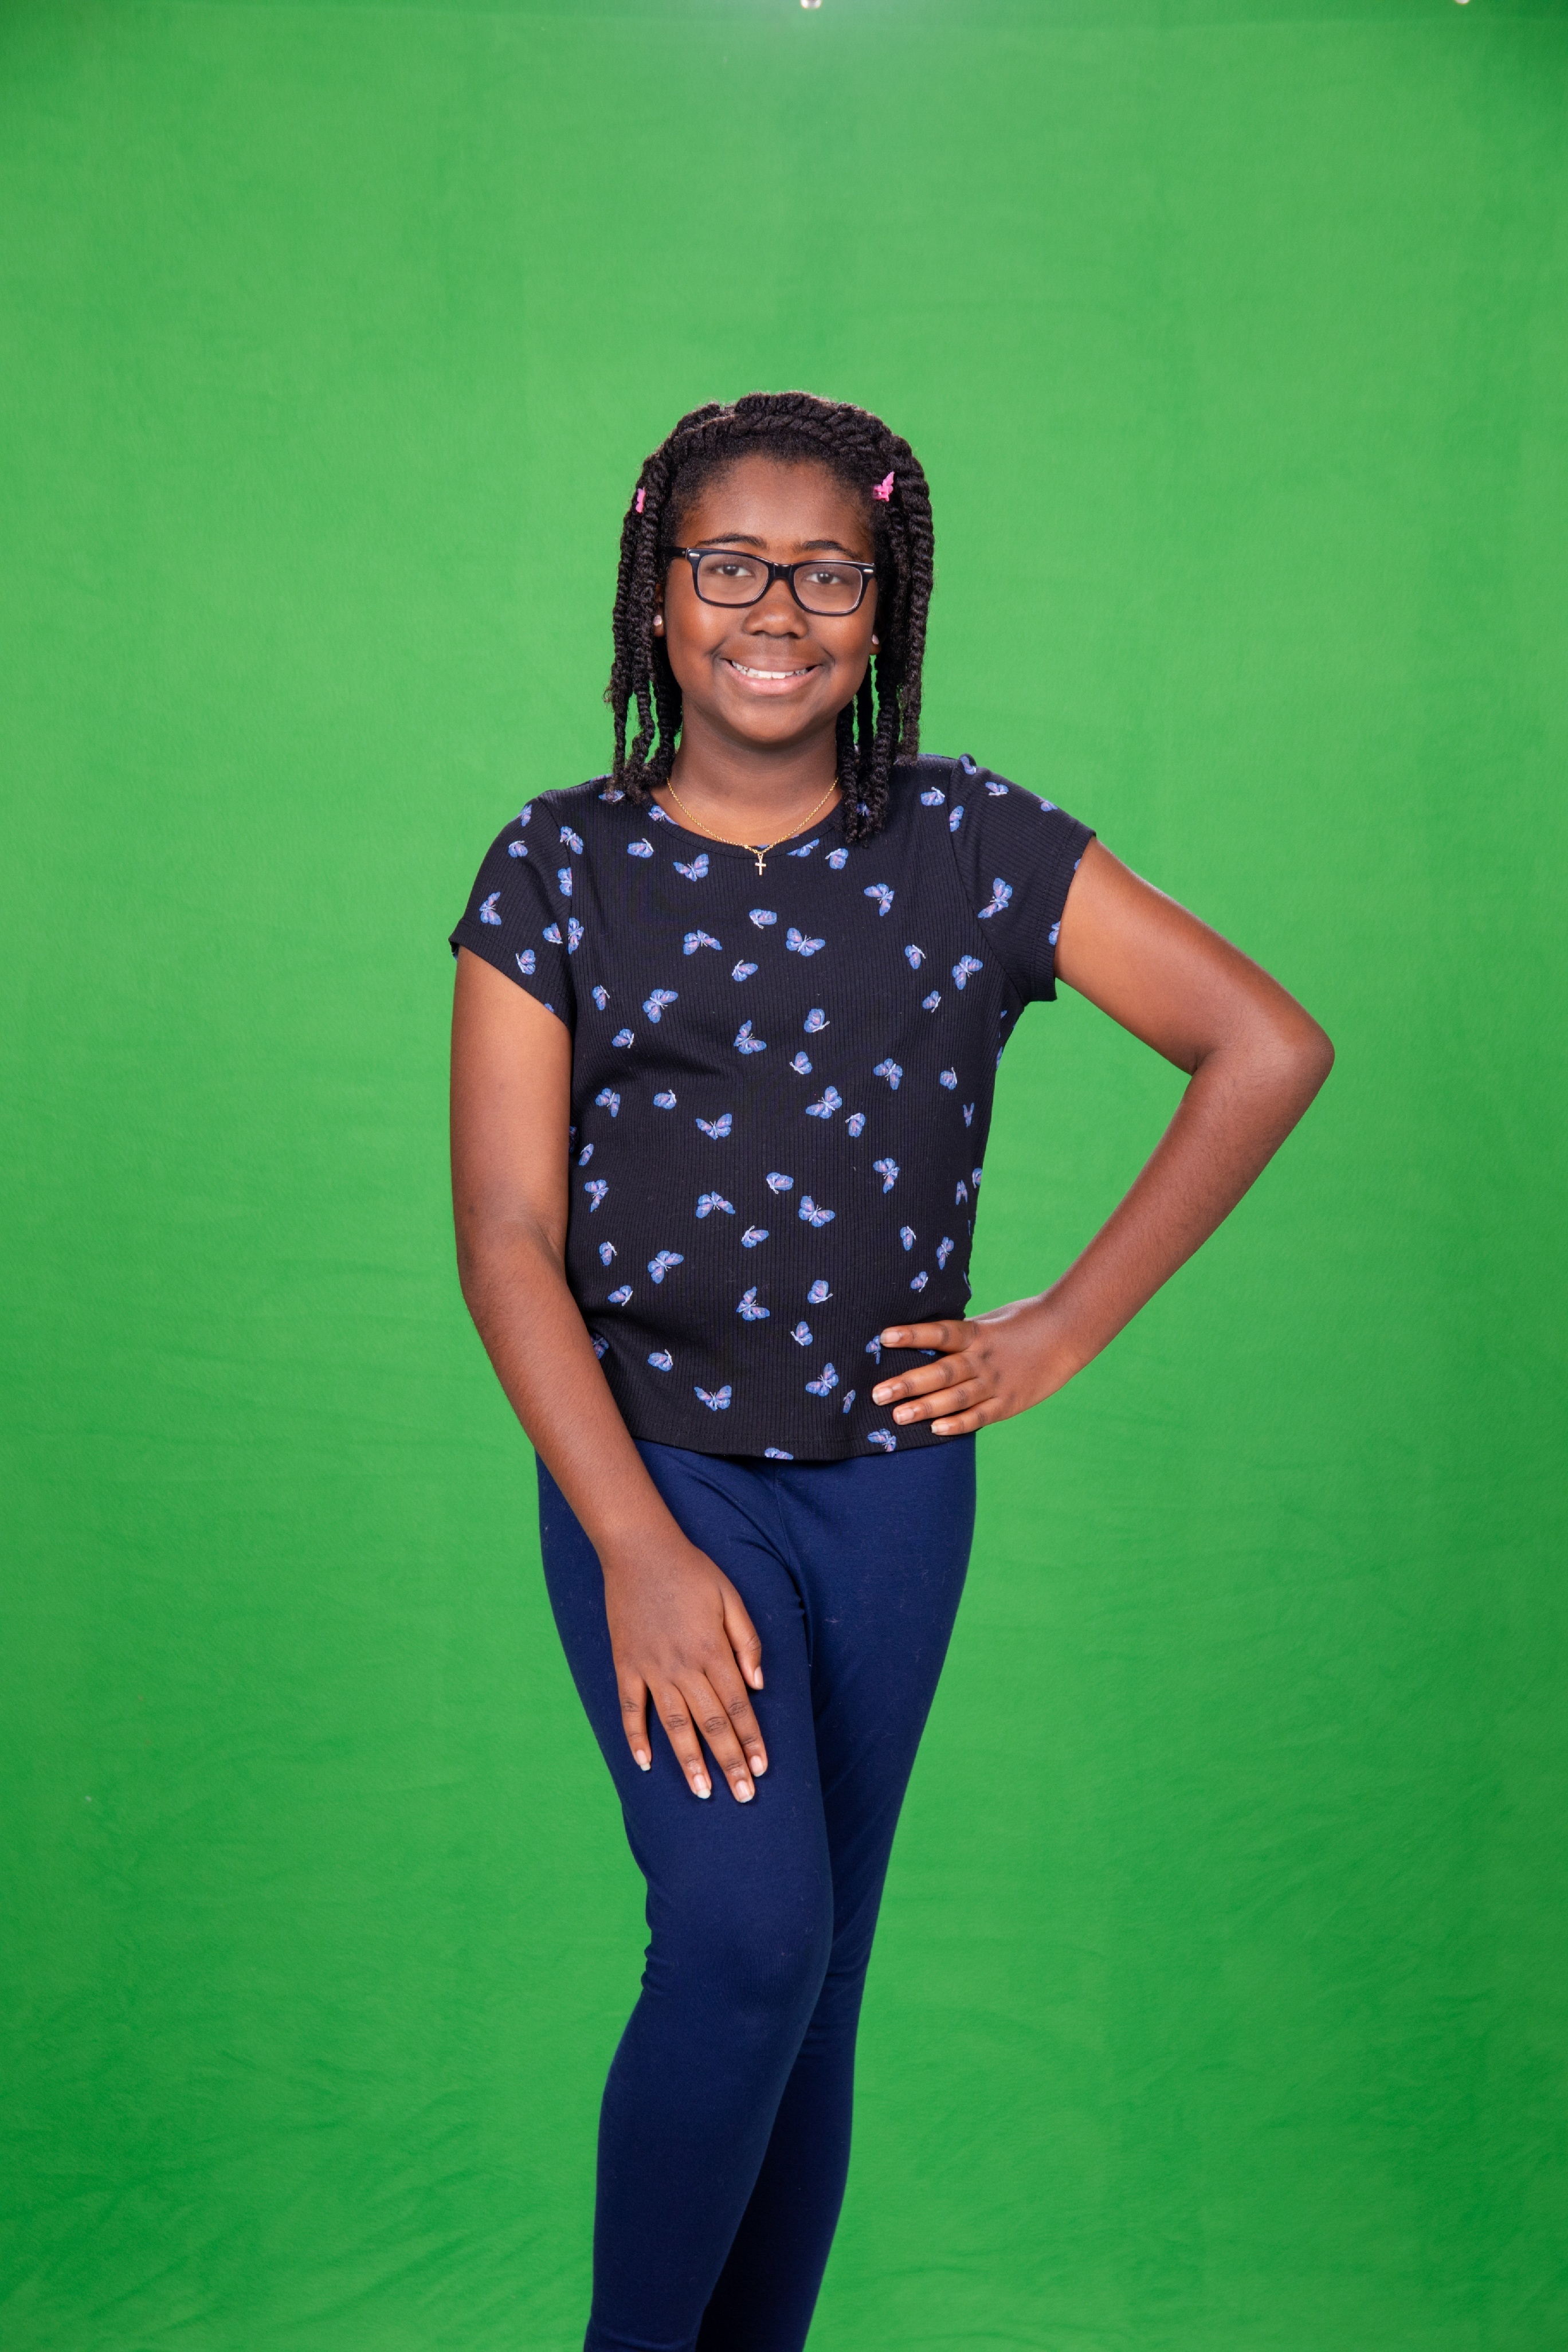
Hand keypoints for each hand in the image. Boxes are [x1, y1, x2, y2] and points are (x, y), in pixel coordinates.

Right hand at [602, 1534, 769, 1802]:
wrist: (639, 1550)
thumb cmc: (691, 1571)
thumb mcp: (730, 1596)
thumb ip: (746, 1640)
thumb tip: (759, 1684)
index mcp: (713, 1650)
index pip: (738, 1707)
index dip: (751, 1740)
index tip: (761, 1770)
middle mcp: (683, 1666)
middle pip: (711, 1724)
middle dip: (729, 1762)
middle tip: (743, 1796)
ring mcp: (651, 1669)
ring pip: (674, 1725)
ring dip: (690, 1762)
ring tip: (703, 1793)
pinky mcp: (625, 1665)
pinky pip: (630, 1709)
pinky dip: (636, 1738)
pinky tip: (645, 1764)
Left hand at [870, 1298, 1079, 1436]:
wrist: (1068, 1333)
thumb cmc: (1023, 1321)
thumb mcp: (990, 1320)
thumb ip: (961, 1333)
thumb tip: (925, 1337)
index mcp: (978, 1334)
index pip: (941, 1332)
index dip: (913, 1335)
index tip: (884, 1337)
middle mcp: (984, 1359)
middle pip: (942, 1371)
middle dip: (908, 1383)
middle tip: (877, 1394)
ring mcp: (997, 1383)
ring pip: (957, 1398)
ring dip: (926, 1408)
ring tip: (898, 1416)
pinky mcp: (1009, 1403)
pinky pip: (980, 1417)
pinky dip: (959, 1424)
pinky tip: (936, 1430)